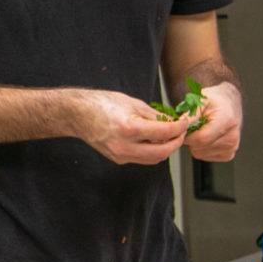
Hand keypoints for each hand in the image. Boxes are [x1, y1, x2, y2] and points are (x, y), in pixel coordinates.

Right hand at [71, 89, 189, 164]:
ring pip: (154, 158)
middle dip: (176, 142)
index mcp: (129, 128)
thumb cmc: (101, 103)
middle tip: (181, 132)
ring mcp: (120, 155)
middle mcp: (125, 146)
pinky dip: (151, 150)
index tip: (185, 122)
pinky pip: (142, 158)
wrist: (77, 114)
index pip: (165, 132)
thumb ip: (154, 115)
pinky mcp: (118, 159)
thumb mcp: (132, 103)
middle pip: (163, 152)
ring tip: (168, 136)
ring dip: (165, 149)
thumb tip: (172, 122)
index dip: (180, 127)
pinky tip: (151, 139)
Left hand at [184, 81, 241, 160]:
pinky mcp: (228, 154)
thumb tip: (180, 127)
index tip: (182, 128)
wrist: (227, 104)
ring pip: (200, 153)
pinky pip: (204, 156)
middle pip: (199, 147)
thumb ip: (190, 115)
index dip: (187, 135)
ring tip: (200, 130)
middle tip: (192, 127)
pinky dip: (200, 148)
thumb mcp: (200, 101)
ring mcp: (231, 147)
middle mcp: (232, 136)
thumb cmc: (214, 102)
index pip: (201, 138)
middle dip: (189, 138)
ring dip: (194, 144)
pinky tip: (205, 137)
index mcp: (226, 120)